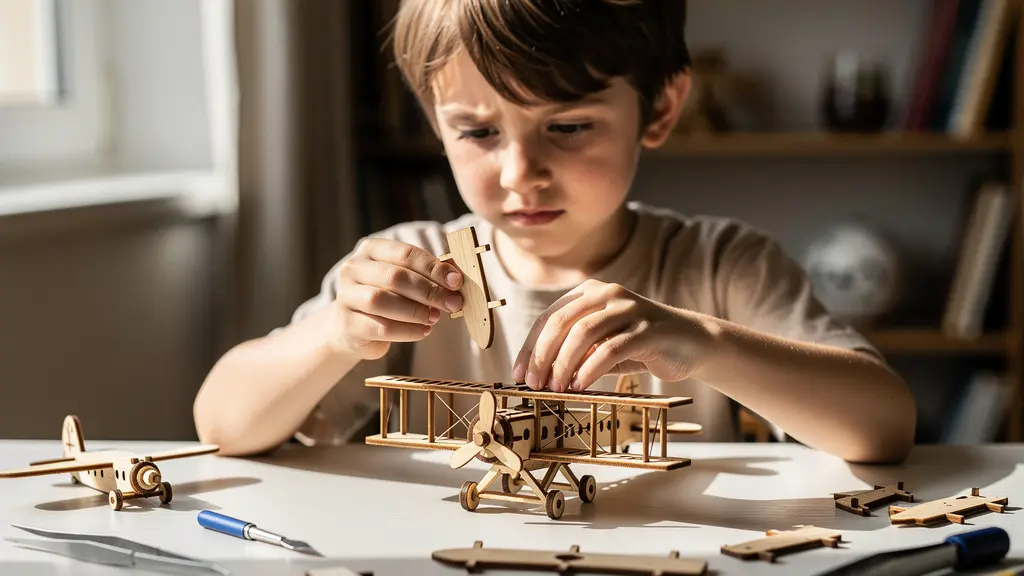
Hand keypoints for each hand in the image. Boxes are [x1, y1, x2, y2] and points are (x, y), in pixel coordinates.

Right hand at [330, 238, 463, 358]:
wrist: (354, 329)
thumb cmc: (388, 298)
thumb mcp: (406, 281)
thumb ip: (428, 275)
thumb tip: (456, 277)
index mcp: (370, 250)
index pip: (405, 253)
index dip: (433, 268)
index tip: (456, 282)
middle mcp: (352, 269)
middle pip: (394, 277)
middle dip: (428, 291)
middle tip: (452, 303)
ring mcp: (345, 296)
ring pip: (382, 301)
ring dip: (416, 311)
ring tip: (435, 318)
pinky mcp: (347, 324)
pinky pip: (380, 328)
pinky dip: (407, 331)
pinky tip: (423, 331)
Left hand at [511, 279, 709, 391]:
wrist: (692, 342)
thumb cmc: (640, 346)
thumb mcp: (602, 346)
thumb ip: (575, 352)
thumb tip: (539, 375)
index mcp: (590, 293)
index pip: (550, 317)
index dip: (531, 346)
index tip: (520, 373)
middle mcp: (608, 294)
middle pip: (562, 322)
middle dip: (542, 355)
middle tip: (535, 383)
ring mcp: (629, 309)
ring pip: (583, 333)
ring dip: (564, 363)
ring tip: (556, 388)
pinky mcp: (648, 329)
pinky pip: (611, 348)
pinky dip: (590, 369)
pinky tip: (581, 385)